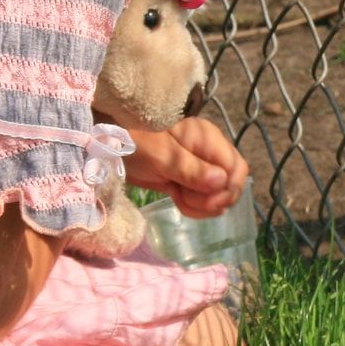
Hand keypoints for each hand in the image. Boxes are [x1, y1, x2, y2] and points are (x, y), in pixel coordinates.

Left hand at [124, 116, 248, 217]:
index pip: (237, 169)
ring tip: (177, 197)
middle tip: (186, 200)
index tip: (208, 200)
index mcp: (208, 140)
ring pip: (217, 194)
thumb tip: (222, 181)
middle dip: (214, 200)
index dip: (228, 189)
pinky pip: (201, 198)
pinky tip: (175, 199)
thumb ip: (192, 169)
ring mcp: (197, 167)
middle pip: (230, 184)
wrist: (107, 140)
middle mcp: (208, 153)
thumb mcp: (161, 156)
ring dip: (201, 205)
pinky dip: (192, 205)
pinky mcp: (185, 179)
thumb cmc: (133, 139)